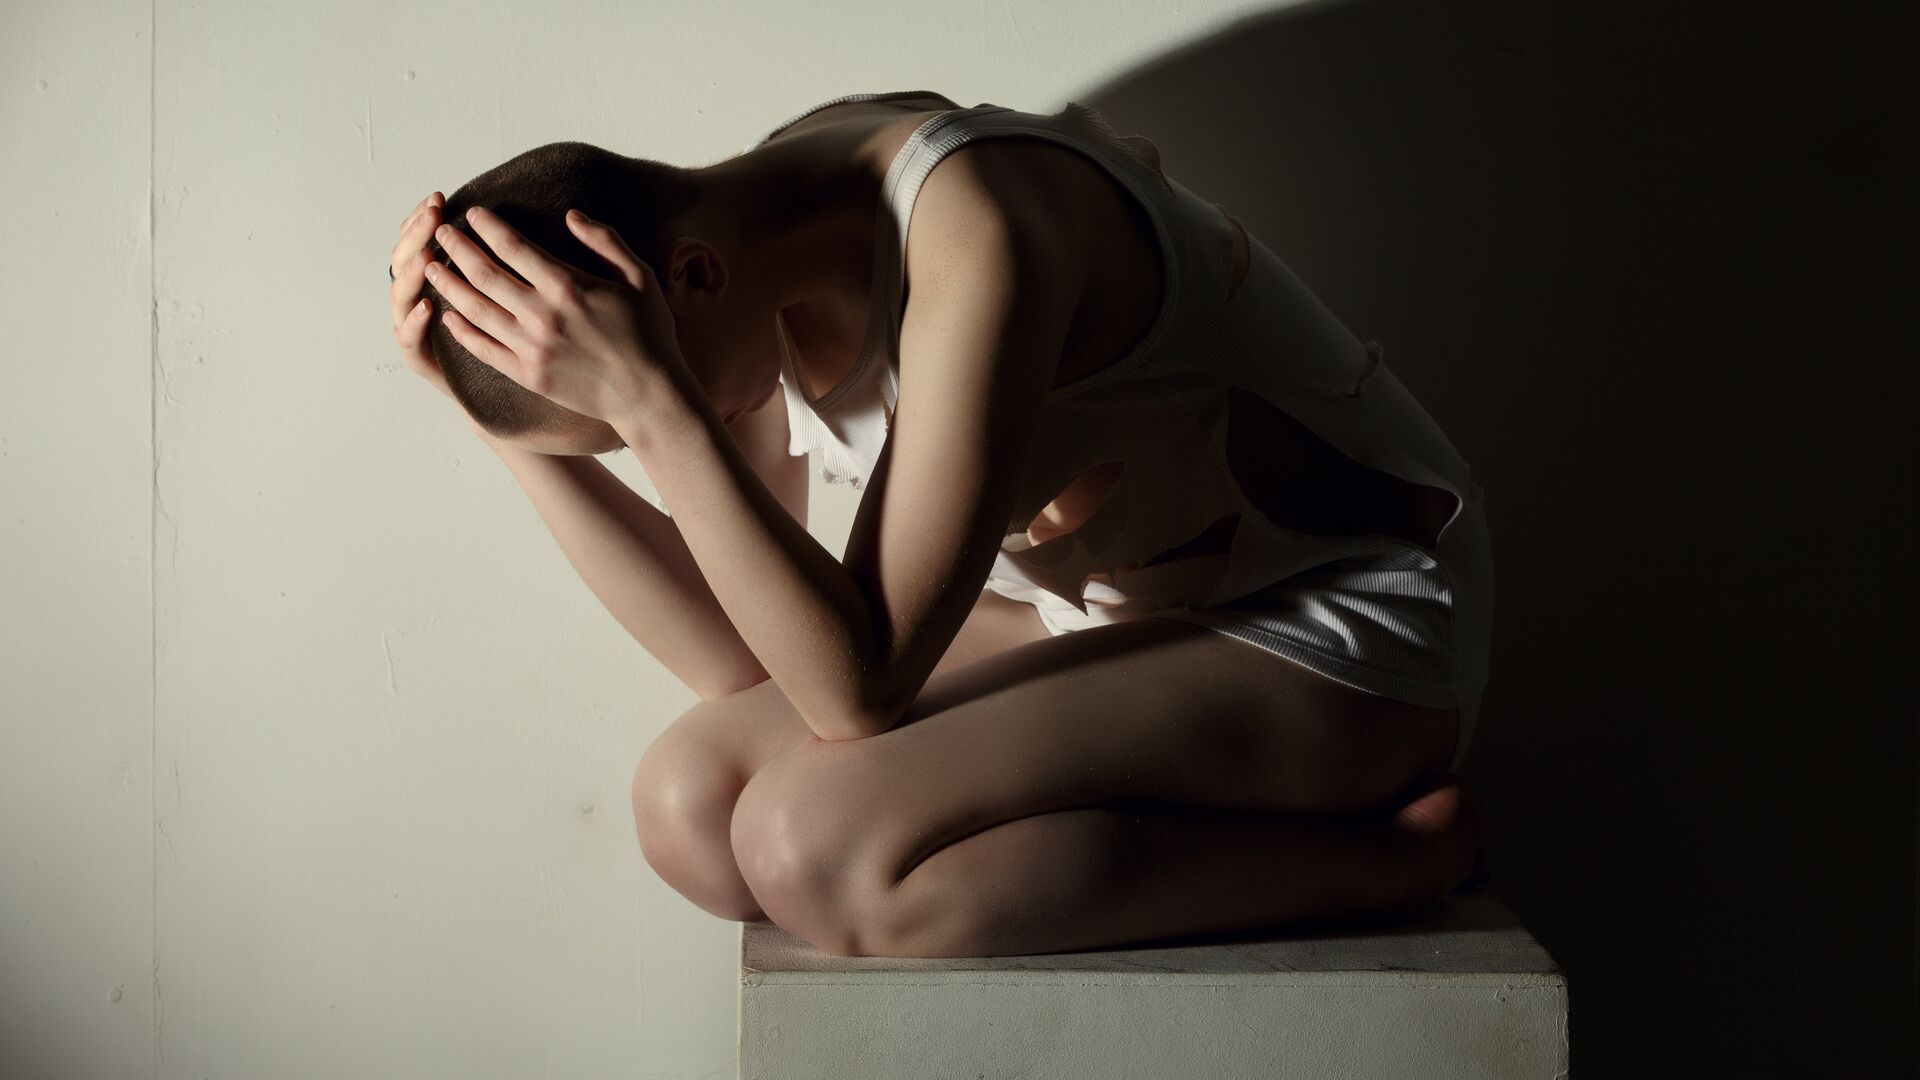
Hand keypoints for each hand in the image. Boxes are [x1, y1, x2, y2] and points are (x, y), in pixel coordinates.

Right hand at [388, 191, 493, 440]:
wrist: (492, 392)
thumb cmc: (507, 338)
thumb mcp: (504, 293)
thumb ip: (497, 257)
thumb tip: (496, 215)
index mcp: (433, 278)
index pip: (418, 238)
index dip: (423, 218)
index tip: (439, 199)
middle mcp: (416, 298)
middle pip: (404, 259)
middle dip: (417, 236)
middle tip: (433, 217)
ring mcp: (412, 327)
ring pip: (401, 294)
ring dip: (411, 273)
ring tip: (426, 256)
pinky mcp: (417, 356)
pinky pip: (409, 338)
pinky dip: (414, 321)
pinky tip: (427, 307)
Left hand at [426, 205, 688, 427]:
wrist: (648, 395)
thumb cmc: (649, 334)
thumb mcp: (640, 278)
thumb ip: (605, 242)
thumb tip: (571, 215)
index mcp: (568, 286)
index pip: (513, 247)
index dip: (488, 227)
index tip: (472, 214)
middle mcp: (542, 315)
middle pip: (485, 274)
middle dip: (458, 249)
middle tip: (441, 233)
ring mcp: (531, 347)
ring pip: (476, 310)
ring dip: (449, 286)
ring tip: (432, 268)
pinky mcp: (527, 374)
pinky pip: (484, 349)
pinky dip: (462, 332)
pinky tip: (448, 317)